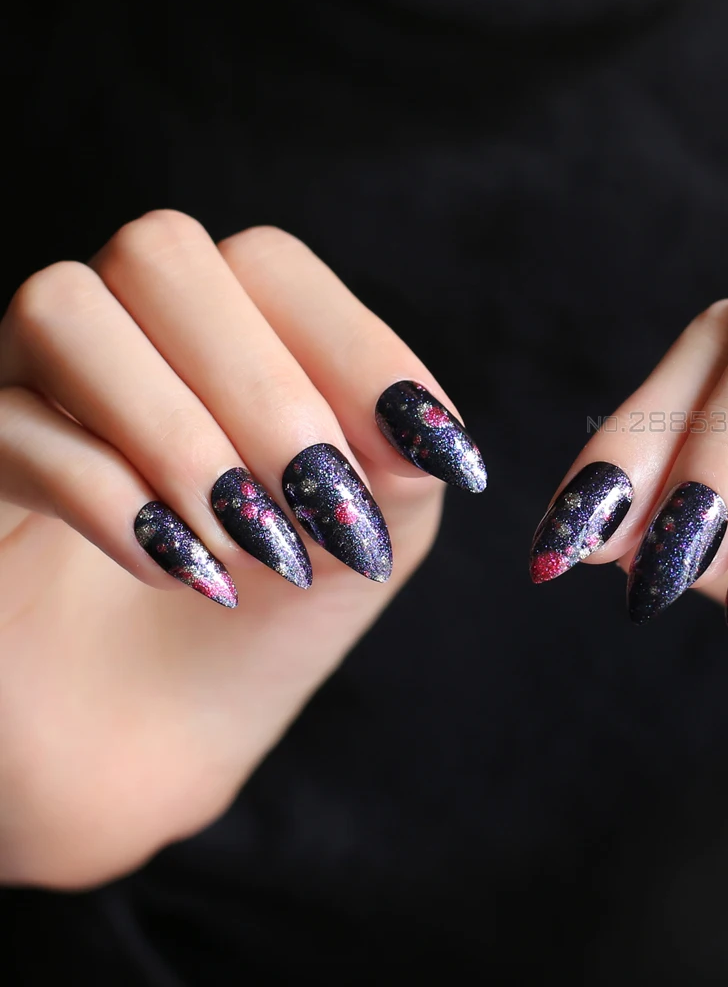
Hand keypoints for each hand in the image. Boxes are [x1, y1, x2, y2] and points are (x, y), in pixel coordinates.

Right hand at [0, 211, 484, 886]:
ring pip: (64, 309)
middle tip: (318, 503)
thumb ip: (402, 458)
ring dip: (178, 434)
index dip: (353, 347)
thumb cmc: (267, 623)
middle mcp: (122, 339)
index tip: (420, 452)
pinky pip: (11, 427)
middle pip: (162, 254)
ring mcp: (29, 391)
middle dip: (264, 391)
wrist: (158, 740)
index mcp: (223, 335)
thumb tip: (418, 418)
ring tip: (245, 545)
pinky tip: (176, 570)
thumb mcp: (371, 534)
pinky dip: (113, 500)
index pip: (268, 262)